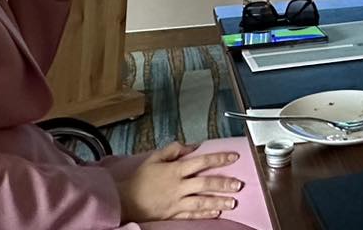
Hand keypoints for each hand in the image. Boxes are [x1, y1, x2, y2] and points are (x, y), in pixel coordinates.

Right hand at [116, 143, 243, 221]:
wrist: (124, 200)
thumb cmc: (139, 179)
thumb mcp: (154, 157)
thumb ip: (174, 149)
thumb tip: (192, 146)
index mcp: (175, 170)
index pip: (202, 162)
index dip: (219, 159)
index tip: (233, 157)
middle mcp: (178, 186)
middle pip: (205, 184)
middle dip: (224, 184)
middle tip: (238, 184)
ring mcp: (176, 202)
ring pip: (202, 202)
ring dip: (218, 202)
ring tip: (233, 202)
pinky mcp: (173, 215)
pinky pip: (192, 215)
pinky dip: (205, 214)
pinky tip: (216, 213)